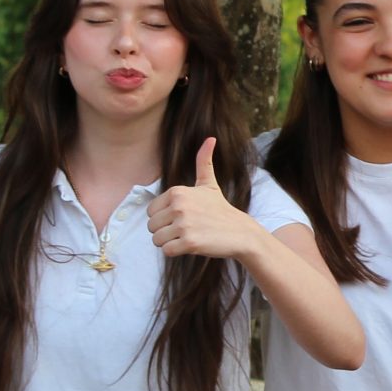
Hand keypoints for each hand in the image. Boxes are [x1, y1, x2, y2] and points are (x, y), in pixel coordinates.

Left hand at [147, 139, 258, 259]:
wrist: (240, 232)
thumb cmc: (221, 210)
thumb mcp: (209, 184)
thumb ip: (204, 162)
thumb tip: (211, 138)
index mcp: (177, 192)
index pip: (150, 211)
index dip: (163, 218)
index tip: (182, 218)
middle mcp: (179, 206)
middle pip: (151, 227)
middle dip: (165, 232)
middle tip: (185, 230)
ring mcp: (184, 225)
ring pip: (157, 240)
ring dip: (170, 243)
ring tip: (188, 237)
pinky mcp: (189, 243)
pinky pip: (167, 251)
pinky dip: (176, 252)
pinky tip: (191, 246)